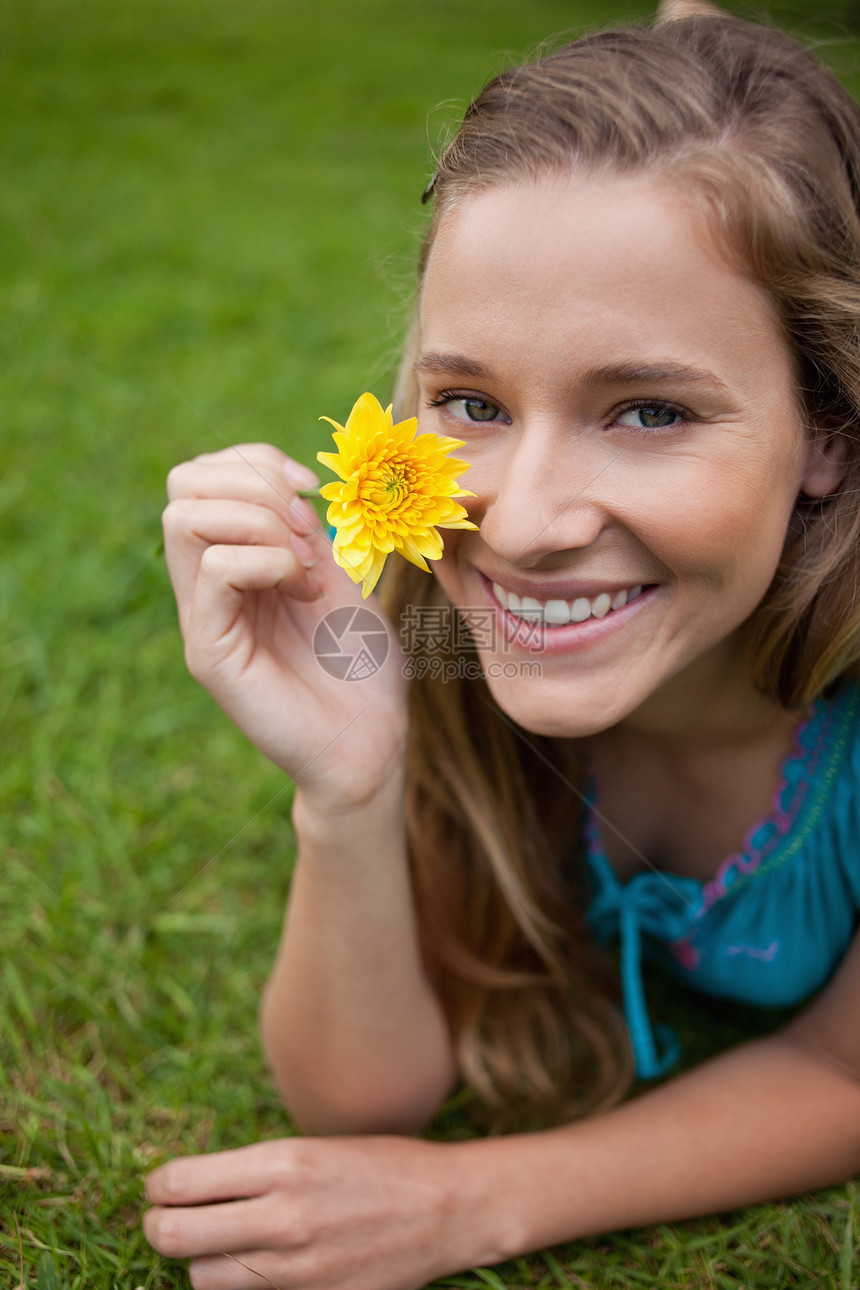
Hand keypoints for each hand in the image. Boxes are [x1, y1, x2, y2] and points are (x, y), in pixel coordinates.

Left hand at [142, 1134, 503, 1289]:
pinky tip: (254, 1266)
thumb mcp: (314, 1148)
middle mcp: (283, 1215)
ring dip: (198, 1262)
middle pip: (174, 1237)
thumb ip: (254, 1170)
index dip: (156, 1188)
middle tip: (162, 1221)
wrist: (447, 1208)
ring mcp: (297, 1267)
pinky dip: (239, 1285)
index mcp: (283, 1162)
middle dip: (157, 1228)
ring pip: (201, 1278)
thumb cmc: (380, 1166)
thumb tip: (191, 1186)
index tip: (158, 1188)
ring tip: (215, 1245)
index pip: (181, 1183)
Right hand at [162, 444, 408, 808]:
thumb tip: (287, 488)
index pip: (203, 477)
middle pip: (183, 485)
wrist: (372, 745)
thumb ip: (306, 533)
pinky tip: (305, 591)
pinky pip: (215, 570)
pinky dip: (268, 561)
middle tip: (306, 528)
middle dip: (254, 481)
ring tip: (307, 566)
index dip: (255, 461)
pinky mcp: (210, 652)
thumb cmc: (362, 669)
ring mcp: (203, 618)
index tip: (311, 492)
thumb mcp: (341, 580)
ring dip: (261, 522)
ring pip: (185, 518)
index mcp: (234, 562)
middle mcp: (207, 586)